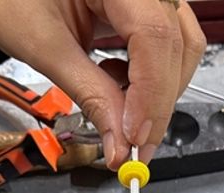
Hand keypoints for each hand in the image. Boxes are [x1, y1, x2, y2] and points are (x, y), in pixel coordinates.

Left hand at [0, 0, 205, 167]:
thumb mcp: (43, 46)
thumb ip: (89, 93)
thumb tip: (120, 143)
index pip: (154, 35)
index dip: (151, 92)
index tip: (134, 137)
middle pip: (177, 43)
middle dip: (158, 102)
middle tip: (133, 147)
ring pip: (180, 46)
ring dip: (160, 91)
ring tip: (123, 118)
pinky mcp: (139, 6)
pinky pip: (165, 43)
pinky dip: (150, 76)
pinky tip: (118, 86)